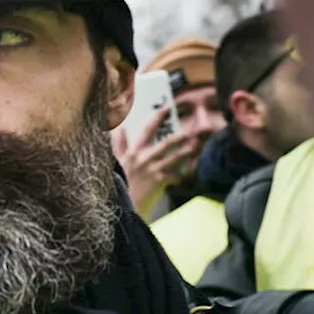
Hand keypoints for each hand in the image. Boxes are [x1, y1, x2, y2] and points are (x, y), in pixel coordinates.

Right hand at [112, 106, 199, 220]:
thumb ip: (119, 143)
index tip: (167, 108)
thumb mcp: (119, 161)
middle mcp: (144, 159)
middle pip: (166, 142)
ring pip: (175, 157)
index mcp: (134, 151)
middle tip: (188, 132)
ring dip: (186, 151)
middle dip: (179, 136)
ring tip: (193, 147)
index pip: (147, 129)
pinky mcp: (160, 181)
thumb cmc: (125, 181)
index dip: (157, 117)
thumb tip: (119, 127)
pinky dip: (183, 172)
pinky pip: (176, 174)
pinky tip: (188, 169)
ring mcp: (153, 170)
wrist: (128, 205)